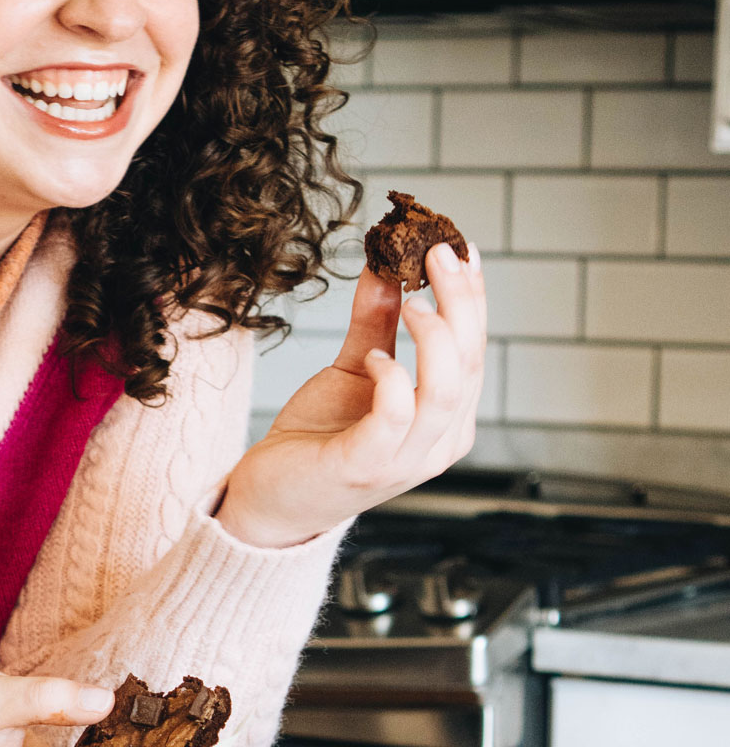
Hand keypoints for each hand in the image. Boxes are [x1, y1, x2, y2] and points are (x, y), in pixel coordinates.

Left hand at [218, 244, 485, 548]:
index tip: (460, 247)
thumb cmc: (319, 440)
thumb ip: (376, 323)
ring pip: (446, 388)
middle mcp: (439, 443)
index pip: (475, 351)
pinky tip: (373, 357)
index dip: (473, 298)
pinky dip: (392, 375)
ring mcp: (407, 459)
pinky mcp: (367, 465)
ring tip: (411, 299)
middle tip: (438, 251)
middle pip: (469, 363)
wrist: (272, 499)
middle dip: (460, 301)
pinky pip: (397, 412)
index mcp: (447, 421)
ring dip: (435, 334)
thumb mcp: (355, 369)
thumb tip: (386, 265)